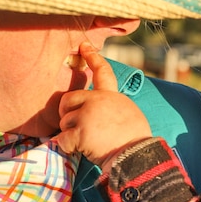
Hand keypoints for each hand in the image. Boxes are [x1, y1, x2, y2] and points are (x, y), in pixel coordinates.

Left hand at [55, 42, 151, 169]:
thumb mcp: (129, 113)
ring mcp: (88, 115)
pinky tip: (84, 150)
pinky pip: (63, 139)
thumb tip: (99, 111)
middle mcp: (98, 100)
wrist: (137, 155)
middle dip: (67, 114)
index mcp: (112, 96)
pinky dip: (69, 148)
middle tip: (75, 126)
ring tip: (89, 142)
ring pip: (65, 121)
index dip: (93, 57)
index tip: (84, 46)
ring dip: (71, 134)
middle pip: (68, 99)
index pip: (102, 72)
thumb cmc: (135, 139)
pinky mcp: (81, 131)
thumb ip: (112, 106)